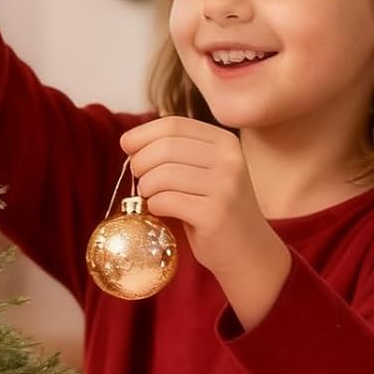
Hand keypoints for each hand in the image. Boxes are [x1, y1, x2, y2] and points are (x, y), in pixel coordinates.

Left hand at [120, 117, 291, 329]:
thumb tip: (129, 141)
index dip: (142, 134)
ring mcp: (225, 186)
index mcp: (224, 142)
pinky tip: (160, 211)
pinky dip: (155, 206)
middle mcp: (229, 159)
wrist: (247, 249)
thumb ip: (176, 153)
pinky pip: (166, 201)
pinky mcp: (215, 213)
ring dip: (146, 187)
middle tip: (139, 179)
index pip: (173, 124)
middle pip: (164, 147)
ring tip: (150, 197)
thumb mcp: (203, 171)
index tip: (126, 146)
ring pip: (162, 174)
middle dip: (140, 162)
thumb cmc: (215, 208)